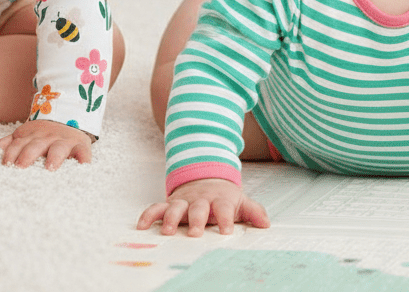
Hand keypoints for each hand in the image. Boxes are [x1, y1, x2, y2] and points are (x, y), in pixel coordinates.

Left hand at [0, 118, 95, 169]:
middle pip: (35, 146)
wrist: (68, 117)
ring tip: (50, 168)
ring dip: (54, 157)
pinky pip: (83, 153)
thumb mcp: (25, 134)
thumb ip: (9, 143)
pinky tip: (83, 166)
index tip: (6, 165)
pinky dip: (84, 159)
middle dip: (27, 156)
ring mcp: (64, 141)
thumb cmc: (42, 135)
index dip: (11, 154)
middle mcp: (47, 137)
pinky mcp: (81, 146)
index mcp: (31, 136)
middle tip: (21, 167)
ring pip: (58, 149)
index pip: (17, 144)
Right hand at [137, 178, 270, 236]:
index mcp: (219, 200)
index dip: (226, 218)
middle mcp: (200, 200)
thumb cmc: (223, 196)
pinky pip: (157, 208)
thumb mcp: (240, 201)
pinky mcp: (170, 203)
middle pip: (198, 208)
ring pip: (176, 207)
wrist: (205, 176)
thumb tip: (266, 223)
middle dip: (197, 220)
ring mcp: (184, 201)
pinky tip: (142, 226)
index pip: (224, 208)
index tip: (227, 230)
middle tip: (196, 233)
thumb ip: (253, 211)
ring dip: (172, 218)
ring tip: (169, 231)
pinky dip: (149, 215)